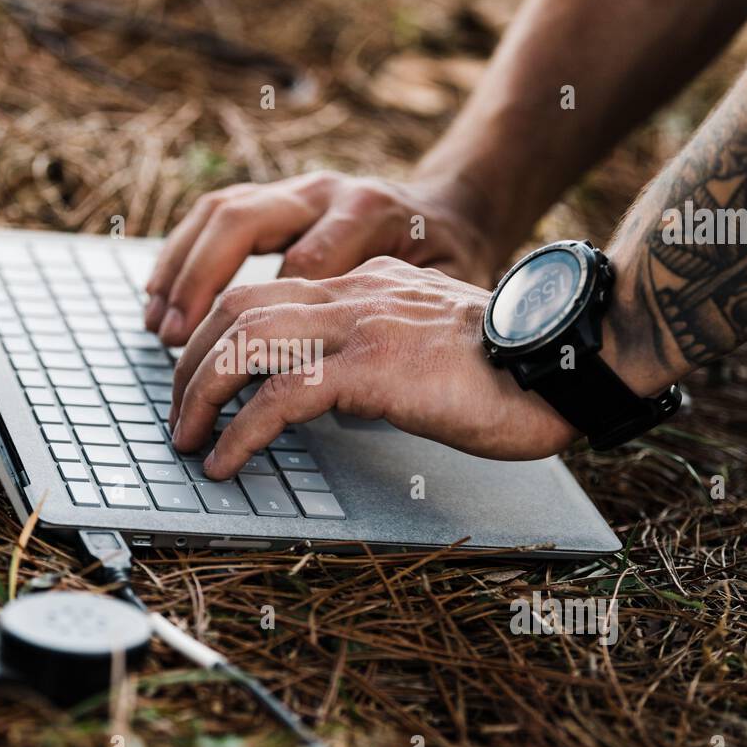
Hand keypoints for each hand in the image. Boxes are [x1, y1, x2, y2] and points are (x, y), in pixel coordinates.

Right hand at [145, 171, 505, 346]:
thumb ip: (404, 325)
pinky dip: (181, 255)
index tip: (249, 372)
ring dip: (181, 270)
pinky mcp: (278, 198)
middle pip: (244, 223)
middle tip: (176, 342)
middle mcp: (328, 191)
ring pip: (220, 213)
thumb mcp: (447, 294)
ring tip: (157, 326)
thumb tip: (353, 384)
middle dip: (202, 283)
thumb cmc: (451, 266)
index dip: (273, 320)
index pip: (306, 263)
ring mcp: (298, 190)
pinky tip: (160, 296)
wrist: (453, 213)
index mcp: (372, 213)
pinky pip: (215, 214)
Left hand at [168, 257, 580, 478]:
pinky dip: (242, 433)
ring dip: (200, 394)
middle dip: (190, 364)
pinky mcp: (375, 367)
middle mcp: (353, 292)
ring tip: (188, 441)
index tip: (197, 376)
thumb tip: (335, 395)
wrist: (567, 360)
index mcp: (363, 283)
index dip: (214, 334)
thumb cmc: (508, 367)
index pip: (263, 292)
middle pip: (236, 309)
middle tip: (178, 415)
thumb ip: (377, 353)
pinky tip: (229, 462)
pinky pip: (282, 397)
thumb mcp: (427, 346)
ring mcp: (362, 324)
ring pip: (244, 342)